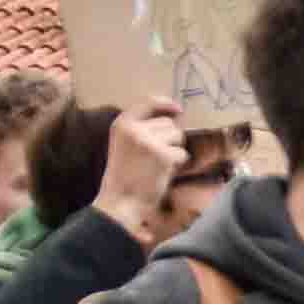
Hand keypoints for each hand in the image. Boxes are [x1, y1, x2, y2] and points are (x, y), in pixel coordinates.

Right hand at [99, 103, 187, 225]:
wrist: (121, 201)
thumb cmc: (125, 176)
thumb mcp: (124, 144)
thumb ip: (140, 129)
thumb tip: (172, 116)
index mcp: (122, 124)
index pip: (148, 102)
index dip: (165, 104)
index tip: (177, 109)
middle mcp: (134, 129)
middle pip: (168, 123)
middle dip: (169, 138)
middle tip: (156, 157)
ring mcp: (149, 141)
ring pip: (177, 136)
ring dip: (174, 150)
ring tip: (158, 164)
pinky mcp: (163, 155)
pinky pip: (182, 153)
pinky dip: (177, 164)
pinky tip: (163, 172)